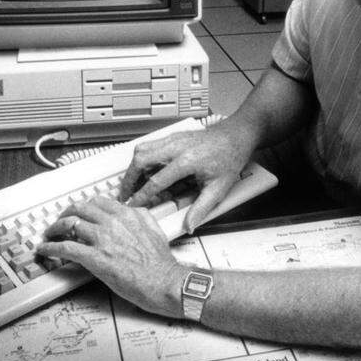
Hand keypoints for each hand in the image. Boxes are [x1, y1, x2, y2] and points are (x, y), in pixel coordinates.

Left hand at [37, 196, 183, 316]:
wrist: (163, 282)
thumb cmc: (160, 262)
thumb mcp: (154, 229)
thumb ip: (141, 216)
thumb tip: (133, 210)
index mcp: (127, 214)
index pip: (97, 202)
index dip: (84, 207)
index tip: (80, 213)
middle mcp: (112, 222)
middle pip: (79, 209)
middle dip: (66, 214)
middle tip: (60, 222)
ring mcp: (102, 239)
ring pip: (69, 225)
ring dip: (55, 229)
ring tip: (50, 234)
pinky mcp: (95, 258)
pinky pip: (66, 248)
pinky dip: (52, 247)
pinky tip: (45, 250)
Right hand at [119, 121, 258, 232]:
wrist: (236, 136)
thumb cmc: (230, 157)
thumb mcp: (219, 188)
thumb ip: (202, 209)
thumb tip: (190, 225)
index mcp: (187, 161)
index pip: (156, 181)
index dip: (142, 196)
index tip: (134, 205)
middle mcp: (177, 147)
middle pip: (141, 160)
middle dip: (129, 179)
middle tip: (125, 194)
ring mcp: (174, 139)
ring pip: (142, 149)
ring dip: (133, 166)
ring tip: (131, 183)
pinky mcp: (174, 136)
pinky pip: (150, 145)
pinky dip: (142, 157)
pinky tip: (145, 170)